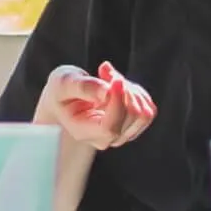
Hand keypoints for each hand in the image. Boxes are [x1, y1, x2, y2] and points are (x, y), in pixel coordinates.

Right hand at [36, 61, 155, 149]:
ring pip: (144, 113)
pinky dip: (137, 91)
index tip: (116, 79)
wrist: (65, 99)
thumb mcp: (64, 83)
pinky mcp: (133, 125)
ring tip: (109, 77)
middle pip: (131, 116)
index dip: (118, 104)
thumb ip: (83, 87)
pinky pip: (149, 109)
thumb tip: (107, 92)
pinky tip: (118, 85)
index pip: (110, 128)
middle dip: (122, 87)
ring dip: (130, 88)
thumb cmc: (61, 91)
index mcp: (84, 132)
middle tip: (104, 71)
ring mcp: (121, 134)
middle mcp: (105, 138)